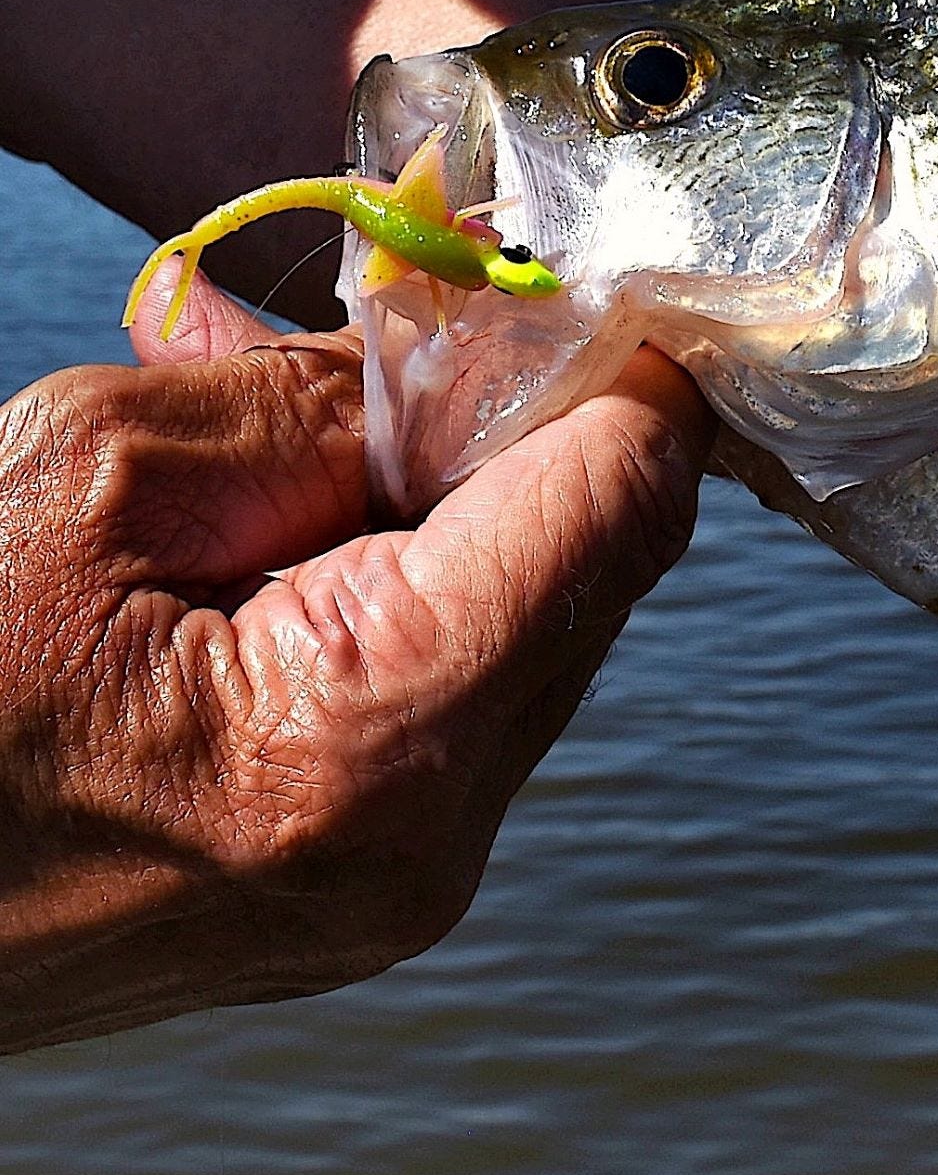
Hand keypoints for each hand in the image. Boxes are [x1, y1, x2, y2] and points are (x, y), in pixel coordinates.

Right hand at [0, 268, 711, 1052]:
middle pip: (589, 573)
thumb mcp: (82, 480)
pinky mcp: (358, 896)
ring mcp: (396, 892)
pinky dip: (404, 596)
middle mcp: (424, 844)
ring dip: (452, 507)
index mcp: (365, 742)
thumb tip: (466, 346)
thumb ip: (311, 404)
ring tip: (296, 422)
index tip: (577, 278)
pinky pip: (450, 707)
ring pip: (525, 636)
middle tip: (415, 318)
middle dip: (517, 428)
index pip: (613, 509)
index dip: (618, 372)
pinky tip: (285, 531)